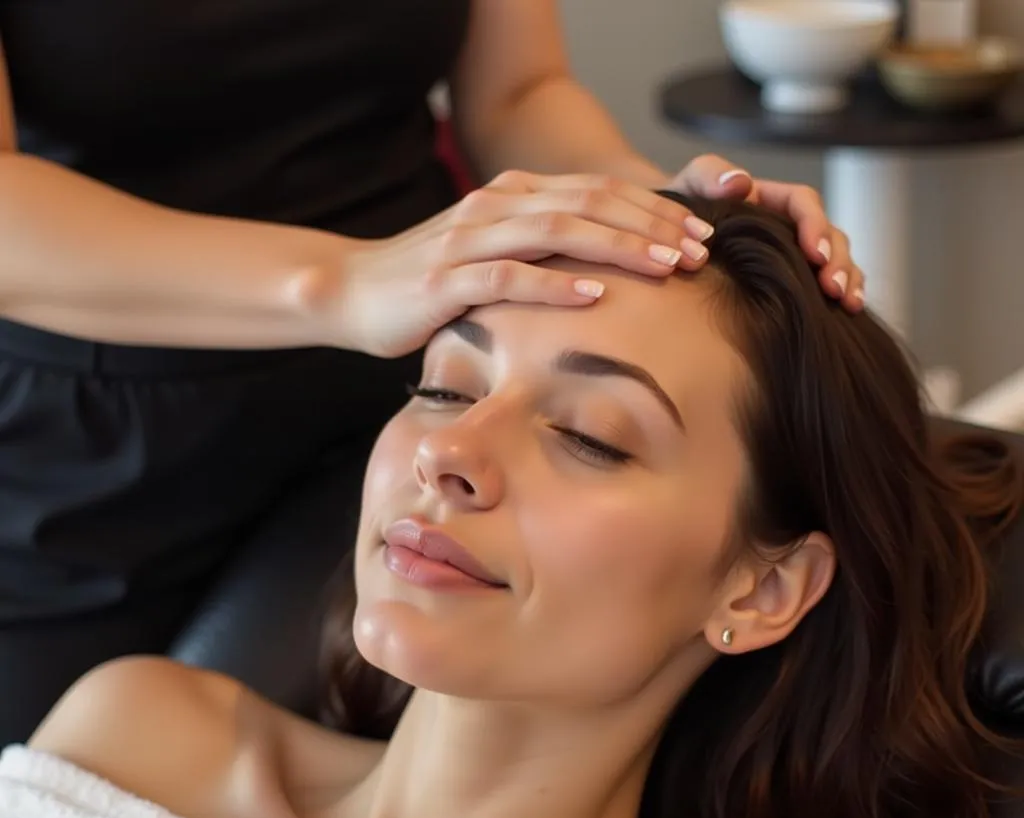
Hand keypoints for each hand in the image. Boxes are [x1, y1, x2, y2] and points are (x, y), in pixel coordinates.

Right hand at [329, 169, 718, 358]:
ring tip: (666, 266)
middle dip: (650, 225)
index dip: (651, 210)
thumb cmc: (427, 280)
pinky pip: (509, 276)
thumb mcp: (488, 253)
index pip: (595, 192)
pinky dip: (555, 285)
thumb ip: (537, 250)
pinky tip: (594, 296)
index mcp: (511, 195)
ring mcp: (470, 239)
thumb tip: (601, 272)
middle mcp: (496, 206)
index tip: (698, 235)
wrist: (350, 290)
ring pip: (557, 231)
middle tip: (700, 251)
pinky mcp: (447, 279)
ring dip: (617, 246)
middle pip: (588, 203)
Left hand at [671, 155, 865, 312]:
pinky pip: (823, 285)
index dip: (814, 224)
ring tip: (847, 302)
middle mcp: (787, 226)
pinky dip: (841, 293)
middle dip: (836, 260)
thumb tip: (740, 182)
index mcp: (769, 200)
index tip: (813, 252)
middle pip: (828, 235)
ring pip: (834, 260)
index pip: (803, 203)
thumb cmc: (679, 212)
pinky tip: (847, 313)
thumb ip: (709, 175)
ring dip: (846, 279)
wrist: (669, 243)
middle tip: (833, 287)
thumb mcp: (690, 185)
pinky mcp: (791, 281)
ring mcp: (792, 255)